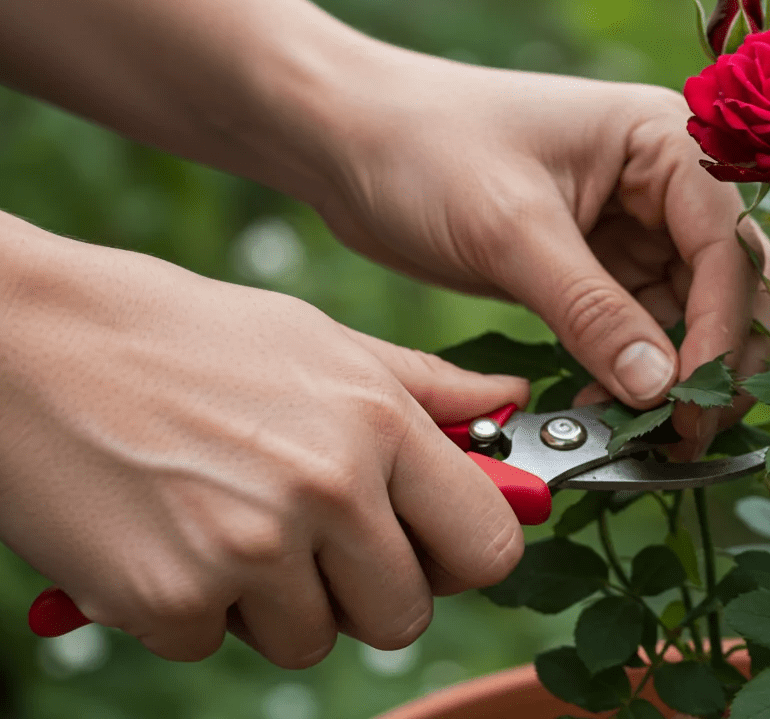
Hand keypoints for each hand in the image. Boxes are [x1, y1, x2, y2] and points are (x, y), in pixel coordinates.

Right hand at [0, 218, 527, 667]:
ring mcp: (249, 550)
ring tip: (228, 522)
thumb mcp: (319, 341)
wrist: (26, 339)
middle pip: (406, 615)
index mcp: (380, 423)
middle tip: (314, 538)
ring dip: (277, 602)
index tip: (436, 547)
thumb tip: (511, 401)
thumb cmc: (182, 335)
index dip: (467, 556)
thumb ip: (428, 389)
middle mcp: (328, 489)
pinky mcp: (170, 598)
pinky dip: (194, 608)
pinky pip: (217, 644)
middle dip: (368, 590)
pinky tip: (166, 535)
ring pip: (313, 640)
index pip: (489, 544)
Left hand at [315, 53, 769, 453]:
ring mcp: (637, 230)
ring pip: (692, 320)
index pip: (727, 250)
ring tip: (638, 436)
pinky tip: (603, 412)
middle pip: (729, 288)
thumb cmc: (426, 150)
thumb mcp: (511, 230)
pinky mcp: (601, 270)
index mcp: (666, 144)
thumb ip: (591, 310)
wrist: (349, 142)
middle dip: (712, 363)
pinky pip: (641, 334)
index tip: (688, 405)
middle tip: (681, 436)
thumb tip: (660, 391)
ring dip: (674, 380)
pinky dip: (634, 377)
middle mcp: (667, 185)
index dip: (718, 334)